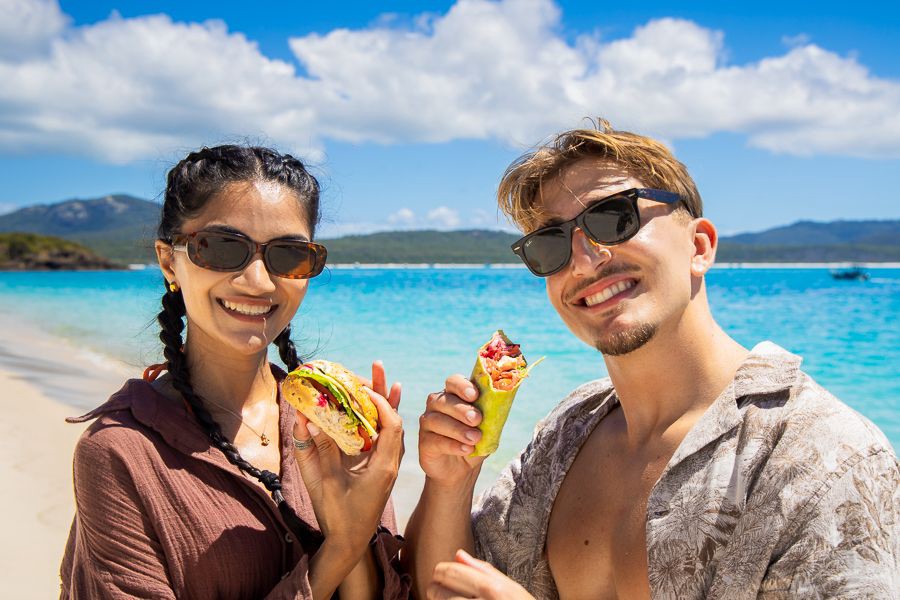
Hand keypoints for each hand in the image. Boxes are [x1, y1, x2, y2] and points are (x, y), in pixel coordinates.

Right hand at [293, 360, 403, 551]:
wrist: (349, 543)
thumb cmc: (336, 515)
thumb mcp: (321, 482)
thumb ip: (313, 451)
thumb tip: (304, 419)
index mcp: (382, 466)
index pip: (391, 425)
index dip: (380, 402)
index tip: (363, 387)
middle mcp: (390, 462)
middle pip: (393, 418)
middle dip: (383, 390)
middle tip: (376, 365)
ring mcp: (387, 464)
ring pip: (390, 425)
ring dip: (383, 400)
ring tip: (380, 374)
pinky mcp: (380, 466)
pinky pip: (385, 435)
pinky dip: (381, 416)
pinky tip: (379, 401)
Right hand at [418, 374, 485, 486]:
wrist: (461, 469)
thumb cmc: (475, 441)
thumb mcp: (487, 428)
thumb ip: (491, 416)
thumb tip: (500, 407)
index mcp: (454, 395)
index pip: (453, 382)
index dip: (462, 386)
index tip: (475, 395)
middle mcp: (437, 405)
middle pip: (444, 400)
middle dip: (461, 409)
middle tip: (477, 419)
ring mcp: (428, 422)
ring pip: (437, 420)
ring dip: (458, 429)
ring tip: (475, 438)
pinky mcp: (424, 441)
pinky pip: (435, 440)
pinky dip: (452, 444)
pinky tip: (466, 449)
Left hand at [428, 550, 533, 598]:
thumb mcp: (512, 589)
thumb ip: (484, 570)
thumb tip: (457, 554)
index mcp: (492, 589)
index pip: (450, 573)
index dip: (440, 571)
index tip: (439, 573)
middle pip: (438, 591)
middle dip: (435, 588)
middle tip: (438, 589)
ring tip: (448, 599)